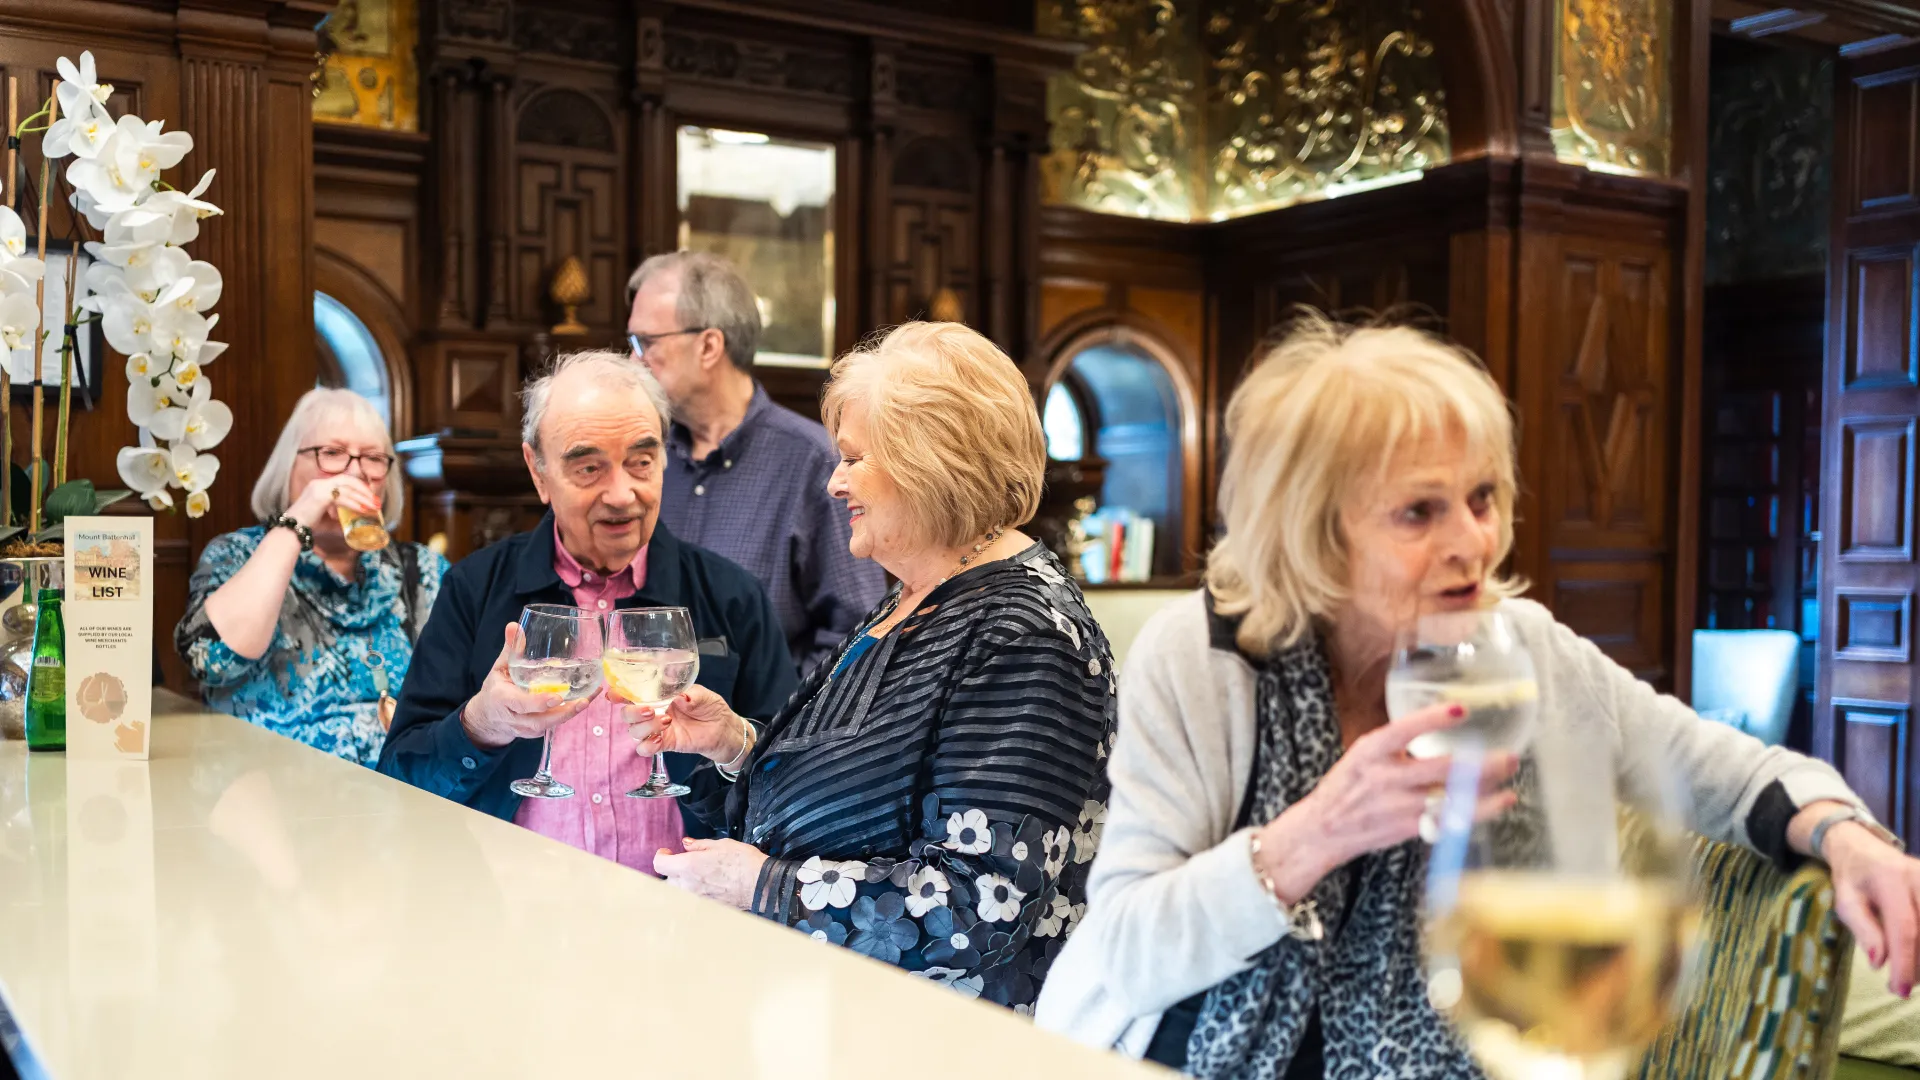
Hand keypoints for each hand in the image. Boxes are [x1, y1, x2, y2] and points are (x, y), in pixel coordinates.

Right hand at [286, 473, 380, 529]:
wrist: (291, 530)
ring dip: (363, 498)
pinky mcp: (320, 497)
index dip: (359, 486)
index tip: (370, 496)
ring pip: (347, 488)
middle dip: (364, 489)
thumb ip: (338, 514)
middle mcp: (319, 483)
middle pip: (348, 480)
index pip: (343, 479)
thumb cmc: (306, 525)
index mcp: (319, 485)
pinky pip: (342, 498)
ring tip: (374, 507)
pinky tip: (363, 510)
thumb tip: (353, 520)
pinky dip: (355, 504)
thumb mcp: (325, 516)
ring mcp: (319, 488)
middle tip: (376, 501)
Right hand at [459, 622, 591, 749]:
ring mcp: (526, 728)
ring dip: (572, 713)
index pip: (521, 704)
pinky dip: (569, 714)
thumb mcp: (499, 668)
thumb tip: (515, 626)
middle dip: (563, 712)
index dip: (538, 702)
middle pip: (540, 720)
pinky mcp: (536, 733)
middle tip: (583, 700)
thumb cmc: (496, 689)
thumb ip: (510, 649)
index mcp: (502, 699)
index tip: (556, 697)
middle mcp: (515, 718)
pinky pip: (554, 725)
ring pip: (550, 724)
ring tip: (590, 698)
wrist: (488, 718)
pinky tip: (586, 700)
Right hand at [619, 683, 746, 762]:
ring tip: (666, 721)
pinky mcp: (664, 744)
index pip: (632, 694)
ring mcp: (657, 729)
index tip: (614, 694)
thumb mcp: (702, 695)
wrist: (724, 729)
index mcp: (658, 695)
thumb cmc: (711, 708)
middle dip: (632, 712)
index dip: (619, 693)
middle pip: (627, 715)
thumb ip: (690, 694)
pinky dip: (647, 745)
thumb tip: (678, 695)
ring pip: (634, 731)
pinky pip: (644, 749)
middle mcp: (653, 712)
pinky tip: (660, 739)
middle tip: (651, 710)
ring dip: (645, 726)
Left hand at [654, 838, 767, 908]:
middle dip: (672, 871)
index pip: (659, 865)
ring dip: (681, 883)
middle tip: (684, 862)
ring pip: (677, 893)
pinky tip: (706, 884)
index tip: (668, 851)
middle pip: (666, 881)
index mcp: (689, 866)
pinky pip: (691, 900)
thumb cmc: (743, 862)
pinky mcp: (705, 907)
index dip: (661, 856)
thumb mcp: (721, 845)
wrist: (761, 885)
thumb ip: (699, 845)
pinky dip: (693, 893)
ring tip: (696, 874)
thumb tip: (685, 844)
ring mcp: (696, 899)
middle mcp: (688, 886)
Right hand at [1255, 702, 1517, 904]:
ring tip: (1509, 778)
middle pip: (1440, 770)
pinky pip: (1450, 820)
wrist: (1323, 829)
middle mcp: (1385, 778)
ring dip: (1485, 790)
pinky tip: (1498, 803)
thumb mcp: (1363, 756)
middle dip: (1479, 764)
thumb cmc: (1347, 787)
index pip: (1404, 730)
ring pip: (1451, 798)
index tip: (1461, 710)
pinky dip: (1477, 812)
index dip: (1433, 720)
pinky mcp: (1408, 828)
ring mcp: (1398, 806)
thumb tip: (1438, 727)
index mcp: (1370, 752)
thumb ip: (1396, 746)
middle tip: (1508, 755)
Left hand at [1817, 814, 1919, 997]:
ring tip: (1910, 974)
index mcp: (1891, 879)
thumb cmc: (1853, 879)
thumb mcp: (1846, 901)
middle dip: (1918, 966)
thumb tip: (1878, 962)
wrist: (1865, 849)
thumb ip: (1863, 929)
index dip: (1905, 962)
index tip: (1899, 990)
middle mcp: (1919, 877)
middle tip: (1901, 986)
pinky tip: (1917, 959)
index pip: (1905, 927)